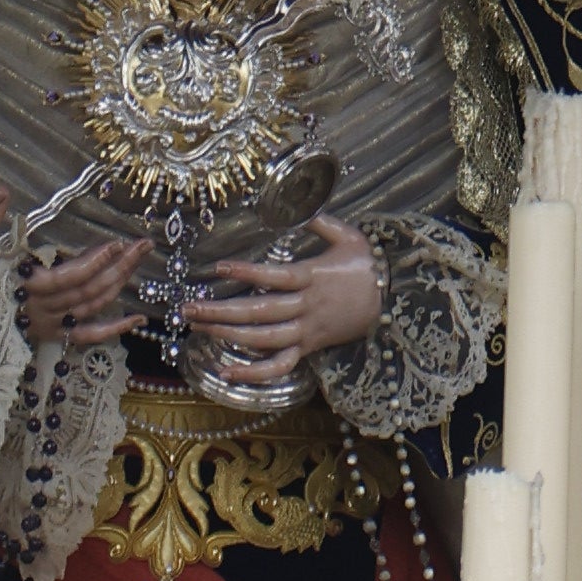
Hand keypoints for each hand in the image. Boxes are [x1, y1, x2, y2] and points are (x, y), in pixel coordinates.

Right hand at [13, 223, 153, 347]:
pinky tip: (137, 319)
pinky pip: (86, 336)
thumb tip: (1, 189)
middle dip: (118, 267)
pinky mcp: (50, 336)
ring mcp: (47, 325)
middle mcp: (40, 309)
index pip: (66, 276)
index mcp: (22, 286)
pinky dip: (113, 330)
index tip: (117, 244)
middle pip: (87, 290)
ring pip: (91, 307)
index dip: (93, 262)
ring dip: (119, 285)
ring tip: (140, 261)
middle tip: (144, 245)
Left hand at [181, 218, 384, 378]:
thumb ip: (319, 222)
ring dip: (228, 335)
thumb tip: (295, 207)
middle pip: (260, 312)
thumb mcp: (349, 236)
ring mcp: (306, 331)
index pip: (275, 277)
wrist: (393, 301)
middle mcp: (307, 307)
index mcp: (313, 278)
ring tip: (198, 328)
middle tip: (188, 308)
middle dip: (221, 311)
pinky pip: (279, 366)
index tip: (218, 267)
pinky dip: (253, 373)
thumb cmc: (368, 265)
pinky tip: (226, 371)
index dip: (247, 272)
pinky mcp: (309, 347)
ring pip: (264, 339)